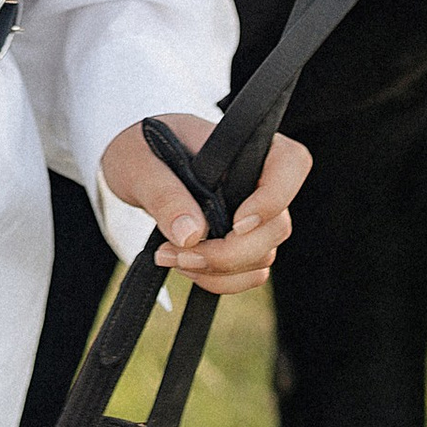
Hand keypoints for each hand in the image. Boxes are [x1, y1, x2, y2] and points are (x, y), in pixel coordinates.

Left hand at [100, 113, 308, 292]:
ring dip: (219, 270)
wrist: (135, 167)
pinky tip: (184, 264)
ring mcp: (255, 215)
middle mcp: (259, 181)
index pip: (291, 163)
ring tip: (170, 256)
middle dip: (229, 252)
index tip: (235, 223)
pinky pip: (249, 273)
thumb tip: (192, 235)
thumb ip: (164, 194)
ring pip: (264, 256)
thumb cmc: (141, 150)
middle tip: (178, 252)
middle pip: (277, 225)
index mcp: (244, 146)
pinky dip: (219, 280)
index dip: (274, 198)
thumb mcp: (139, 164)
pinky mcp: (242, 242)